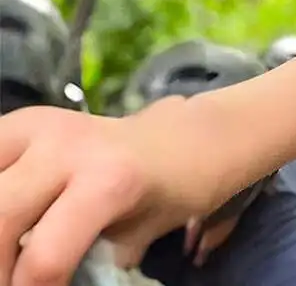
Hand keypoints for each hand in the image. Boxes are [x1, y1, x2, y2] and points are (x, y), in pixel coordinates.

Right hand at [0, 100, 225, 285]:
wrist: (182, 137)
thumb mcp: (137, 237)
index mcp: (109, 181)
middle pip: (1, 217)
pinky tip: (7, 214)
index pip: (46, 255)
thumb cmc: (169, 192)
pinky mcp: (20, 120)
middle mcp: (67, 148)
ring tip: (8, 248)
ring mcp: (39, 128)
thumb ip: (92, 264)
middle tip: (11, 278)